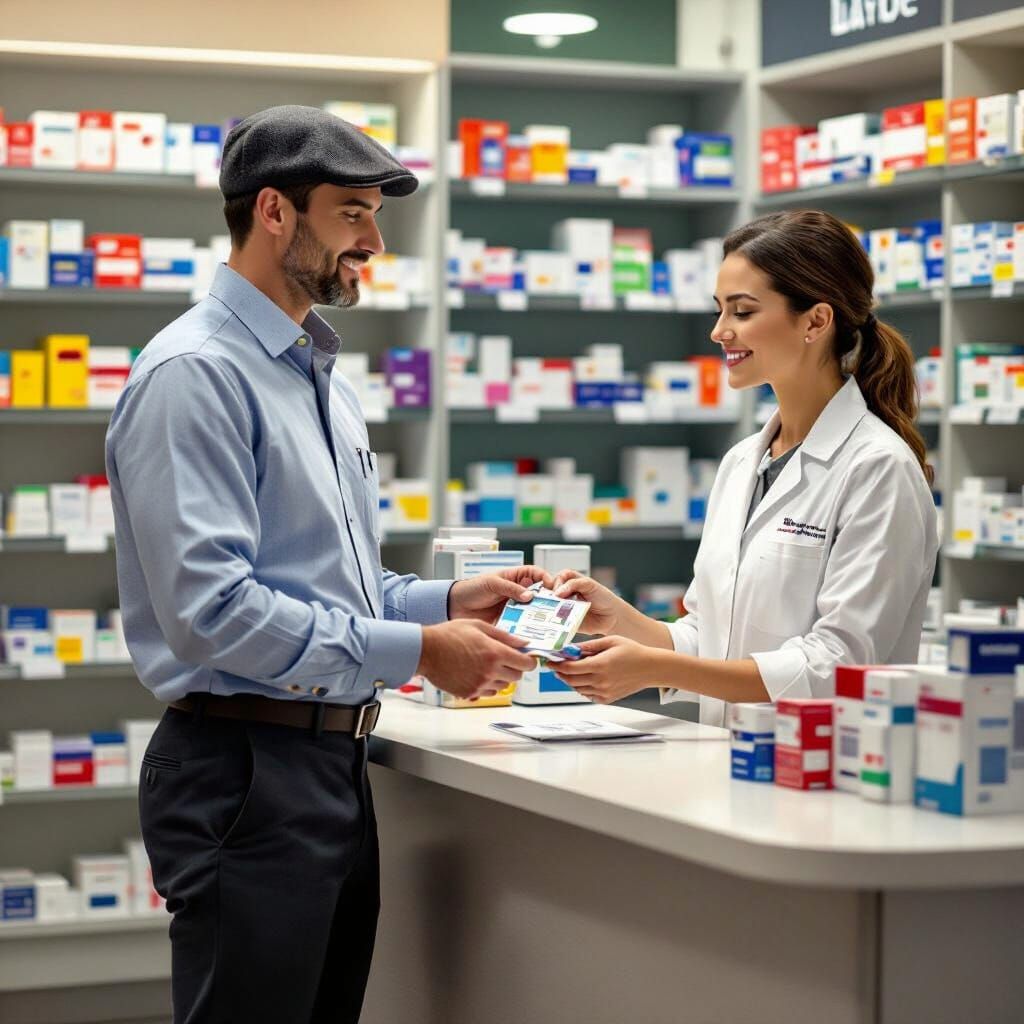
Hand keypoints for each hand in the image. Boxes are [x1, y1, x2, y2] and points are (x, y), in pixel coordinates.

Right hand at [418, 620, 537, 699]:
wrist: (426, 651)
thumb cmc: (449, 635)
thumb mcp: (479, 626)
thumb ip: (504, 636)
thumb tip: (523, 642)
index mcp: (495, 652)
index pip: (526, 664)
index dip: (529, 660)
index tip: (526, 658)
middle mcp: (490, 671)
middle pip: (517, 676)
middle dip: (515, 667)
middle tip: (505, 659)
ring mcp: (480, 684)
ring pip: (504, 686)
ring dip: (501, 677)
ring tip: (487, 664)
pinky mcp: (470, 693)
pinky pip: (488, 692)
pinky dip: (488, 685)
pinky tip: (477, 673)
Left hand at [448, 566, 554, 623]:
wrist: (455, 606)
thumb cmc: (473, 588)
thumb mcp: (492, 583)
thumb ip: (511, 588)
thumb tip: (530, 596)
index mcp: (516, 577)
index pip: (537, 574)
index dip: (547, 578)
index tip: (552, 587)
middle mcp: (519, 593)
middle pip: (540, 595)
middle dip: (549, 600)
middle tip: (555, 608)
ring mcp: (516, 608)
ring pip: (534, 611)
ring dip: (540, 616)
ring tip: (547, 623)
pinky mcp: (511, 622)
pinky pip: (523, 626)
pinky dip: (528, 629)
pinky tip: (533, 633)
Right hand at [551, 571, 624, 635]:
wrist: (612, 616)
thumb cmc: (603, 597)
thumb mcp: (589, 584)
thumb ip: (573, 584)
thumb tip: (557, 593)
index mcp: (570, 582)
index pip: (557, 579)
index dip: (556, 583)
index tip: (558, 591)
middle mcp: (565, 594)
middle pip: (550, 592)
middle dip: (550, 596)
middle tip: (555, 602)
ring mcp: (564, 607)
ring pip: (550, 606)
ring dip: (550, 608)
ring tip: (555, 611)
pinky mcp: (565, 620)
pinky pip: (555, 619)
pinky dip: (553, 619)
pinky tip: (556, 619)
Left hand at [552, 635, 661, 703]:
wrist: (651, 668)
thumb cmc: (632, 651)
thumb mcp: (610, 641)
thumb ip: (588, 646)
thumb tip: (570, 648)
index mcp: (600, 665)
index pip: (570, 668)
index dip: (557, 664)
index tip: (551, 660)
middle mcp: (600, 681)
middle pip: (570, 680)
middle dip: (560, 672)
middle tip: (556, 665)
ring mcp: (604, 692)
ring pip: (577, 688)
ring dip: (570, 680)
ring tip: (571, 670)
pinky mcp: (607, 699)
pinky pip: (587, 694)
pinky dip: (582, 687)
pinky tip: (585, 678)